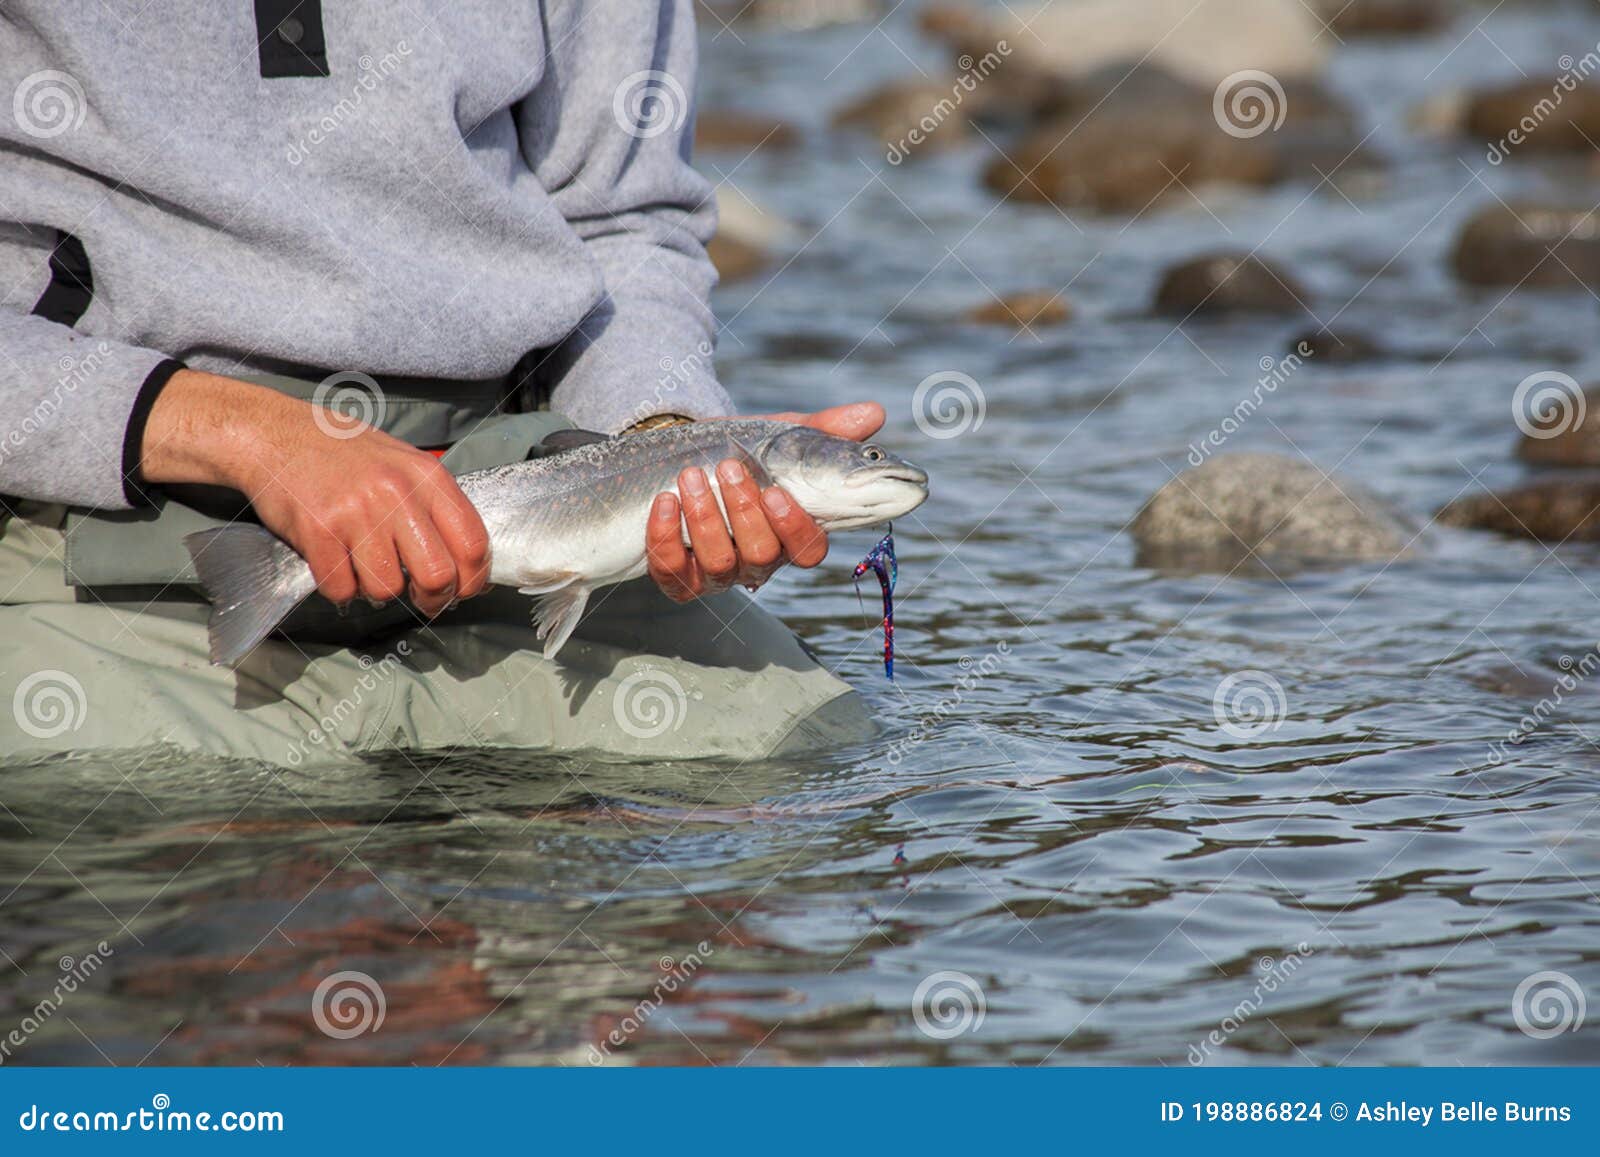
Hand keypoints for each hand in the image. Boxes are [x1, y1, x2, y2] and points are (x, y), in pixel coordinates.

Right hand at [139, 369, 491, 617]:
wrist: (276, 435)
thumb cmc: (345, 456)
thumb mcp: (404, 465)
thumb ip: (435, 508)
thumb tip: (465, 564)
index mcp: (427, 477)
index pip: (473, 544)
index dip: (473, 580)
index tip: (461, 591)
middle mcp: (398, 493)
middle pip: (437, 576)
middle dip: (432, 599)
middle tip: (418, 597)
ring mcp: (357, 512)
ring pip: (387, 589)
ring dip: (376, 589)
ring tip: (363, 564)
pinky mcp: (318, 531)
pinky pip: (342, 589)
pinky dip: (340, 588)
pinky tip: (335, 562)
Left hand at [645, 402, 883, 601]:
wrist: (685, 454)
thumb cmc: (745, 453)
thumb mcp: (784, 436)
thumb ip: (827, 430)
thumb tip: (873, 413)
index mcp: (791, 534)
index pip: (808, 550)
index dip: (793, 527)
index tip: (775, 492)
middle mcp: (758, 561)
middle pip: (762, 556)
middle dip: (743, 511)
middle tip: (728, 466)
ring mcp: (717, 573)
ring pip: (719, 564)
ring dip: (704, 518)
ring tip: (690, 474)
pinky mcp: (676, 575)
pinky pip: (672, 573)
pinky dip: (664, 538)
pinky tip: (665, 501)